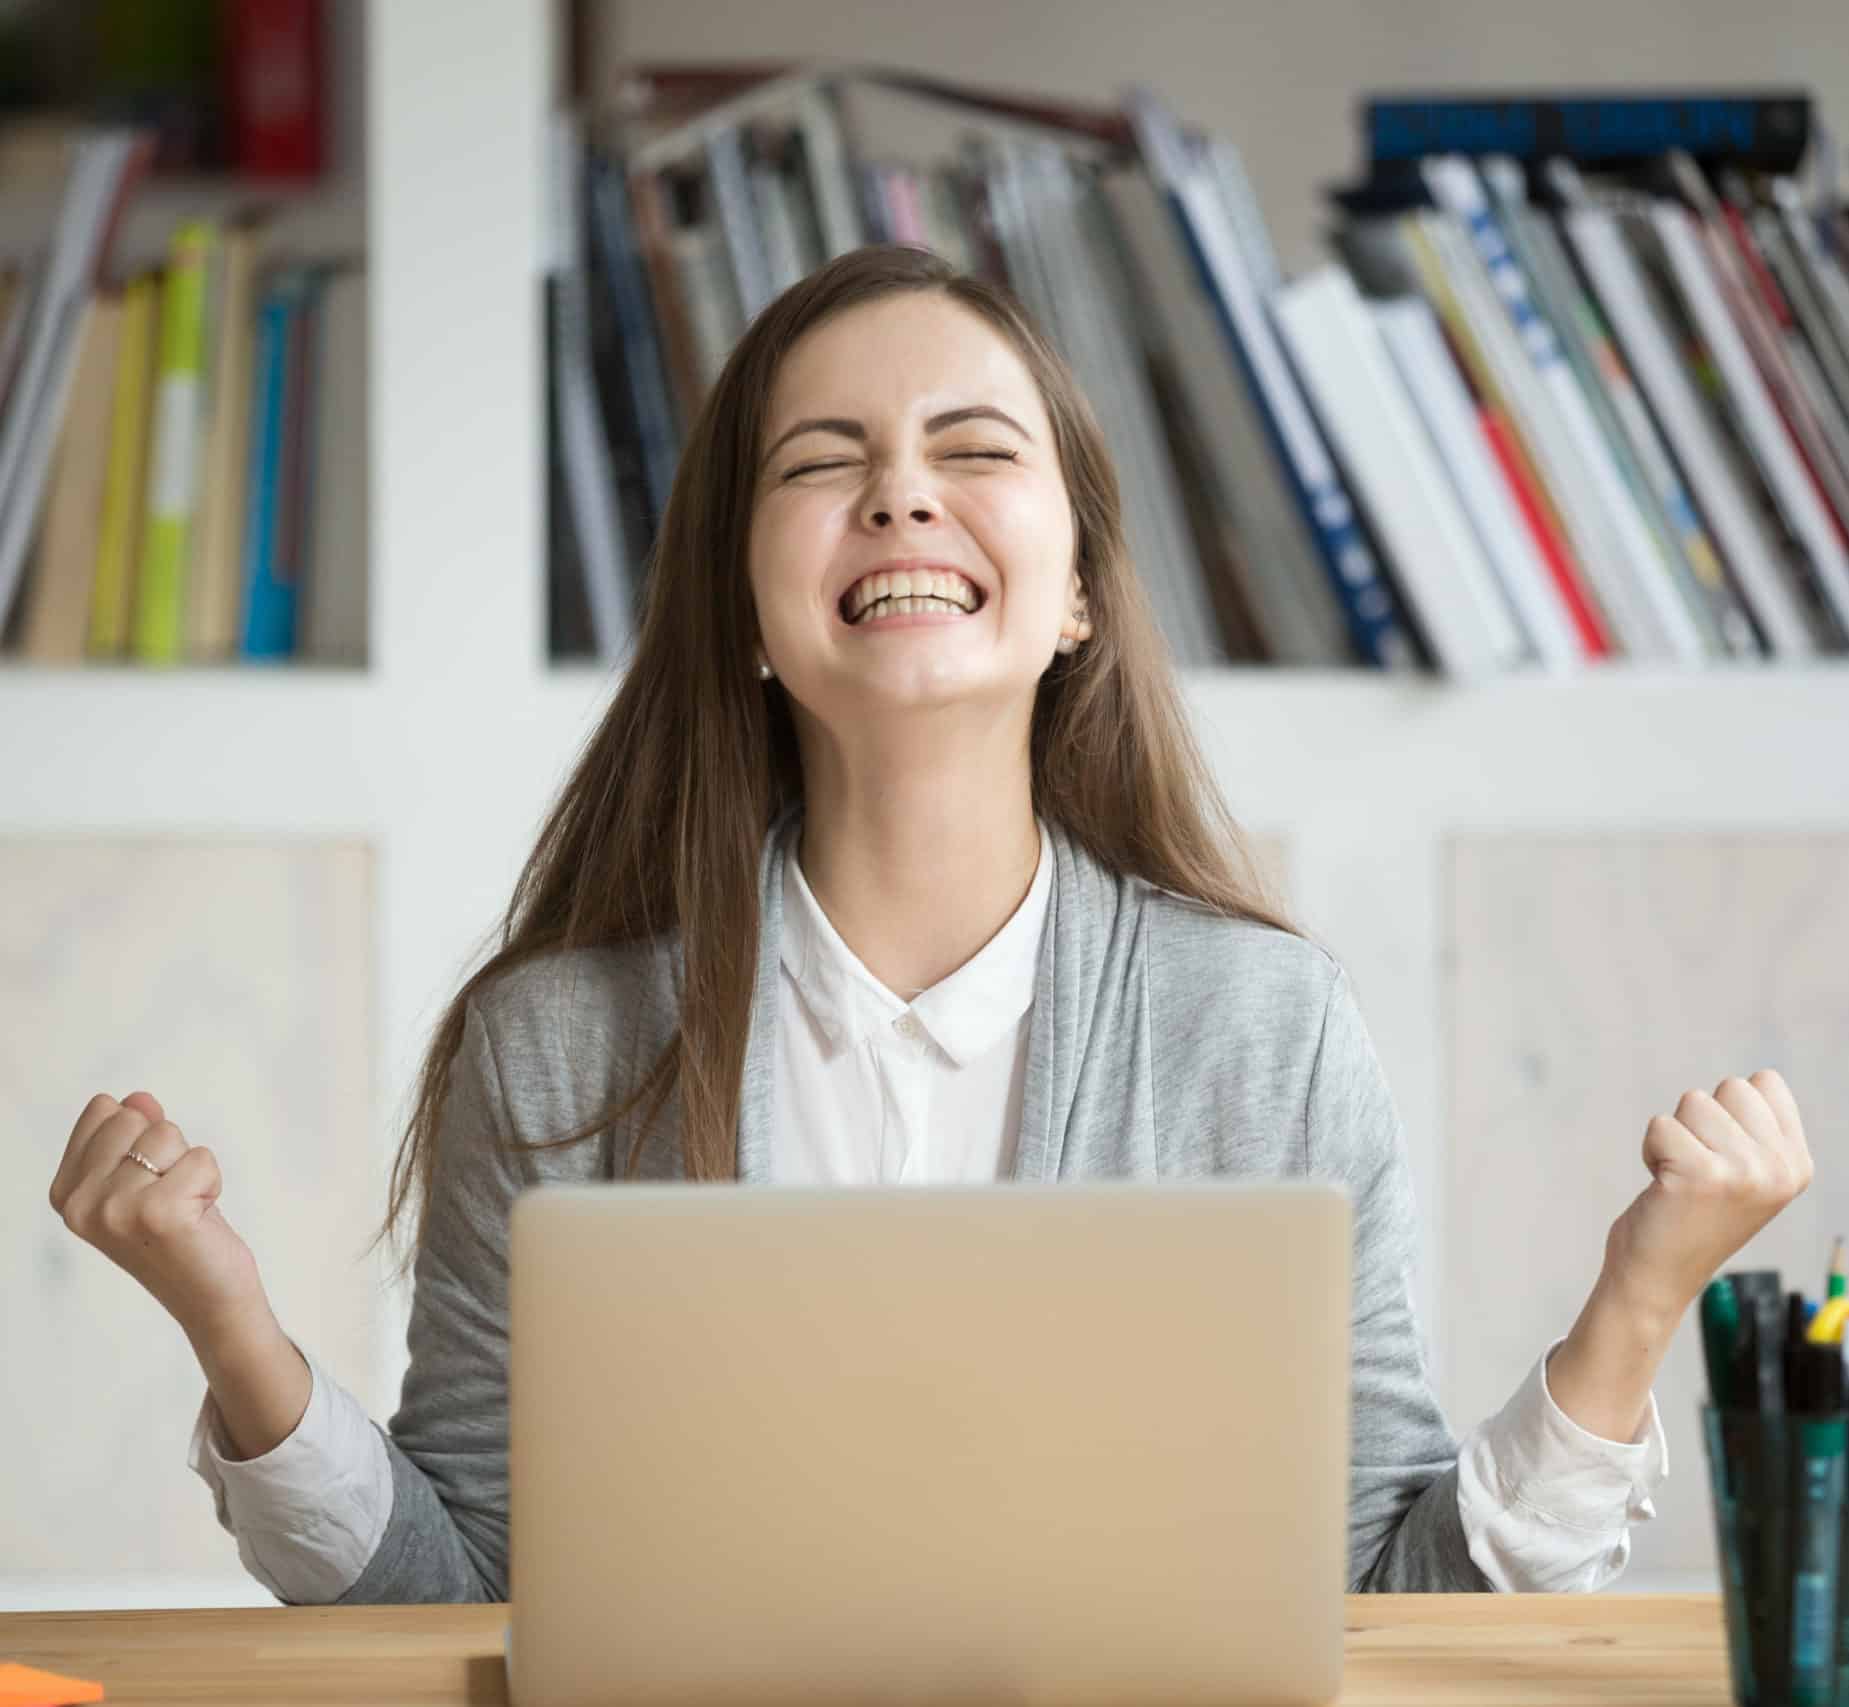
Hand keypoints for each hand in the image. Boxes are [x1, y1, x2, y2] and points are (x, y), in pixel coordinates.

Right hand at [48, 1091, 270, 1346]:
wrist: (208, 1297)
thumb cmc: (180, 1234)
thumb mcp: (145, 1179)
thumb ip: (134, 1135)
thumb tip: (138, 1098)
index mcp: (66, 1191)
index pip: (103, 1109)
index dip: (140, 1135)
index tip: (146, 1180)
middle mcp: (80, 1203)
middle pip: (134, 1116)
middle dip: (166, 1149)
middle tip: (170, 1195)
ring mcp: (114, 1209)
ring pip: (168, 1133)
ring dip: (190, 1166)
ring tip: (185, 1207)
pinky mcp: (157, 1214)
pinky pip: (201, 1157)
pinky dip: (212, 1180)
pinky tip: (200, 1216)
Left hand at [1602, 1069, 1812, 1324]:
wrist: (1658, 1278)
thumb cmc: (1692, 1216)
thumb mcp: (1749, 1175)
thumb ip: (1758, 1132)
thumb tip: (1759, 1080)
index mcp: (1797, 1165)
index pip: (1765, 1082)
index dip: (1729, 1109)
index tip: (1723, 1154)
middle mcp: (1780, 1169)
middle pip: (1730, 1086)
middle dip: (1700, 1120)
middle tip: (1697, 1169)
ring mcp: (1745, 1172)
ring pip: (1692, 1101)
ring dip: (1674, 1136)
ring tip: (1681, 1179)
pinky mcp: (1700, 1175)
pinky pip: (1660, 1125)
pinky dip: (1651, 1150)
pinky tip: (1663, 1187)